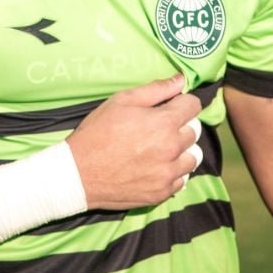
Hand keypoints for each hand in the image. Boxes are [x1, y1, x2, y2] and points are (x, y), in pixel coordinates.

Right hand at [66, 74, 202, 210]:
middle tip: (159, 128)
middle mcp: (172, 149)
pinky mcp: (162, 192)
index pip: (194, 106)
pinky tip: (155, 167)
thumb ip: (155, 89)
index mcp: (164, 123)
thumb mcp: (121, 102)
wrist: (78, 174)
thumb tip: (180, 79)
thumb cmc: (97, 132)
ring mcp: (168, 174)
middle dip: (181, 126)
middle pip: (194, 131)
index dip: (183, 103)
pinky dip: (173, 172)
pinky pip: (181, 179)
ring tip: (160, 150)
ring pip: (192, 157)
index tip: (171, 107)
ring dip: (181, 151)